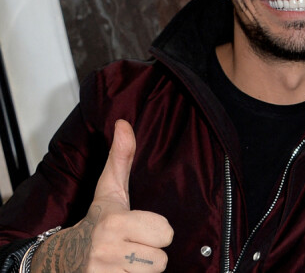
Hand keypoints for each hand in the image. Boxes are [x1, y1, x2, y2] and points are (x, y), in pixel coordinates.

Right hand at [31, 119, 173, 271]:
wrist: (62, 259)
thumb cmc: (96, 221)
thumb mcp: (109, 189)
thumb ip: (122, 157)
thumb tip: (123, 123)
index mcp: (115, 222)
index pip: (165, 232)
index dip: (157, 230)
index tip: (141, 227)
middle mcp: (108, 251)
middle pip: (161, 260)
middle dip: (150, 253)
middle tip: (134, 245)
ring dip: (141, 270)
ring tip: (126, 259)